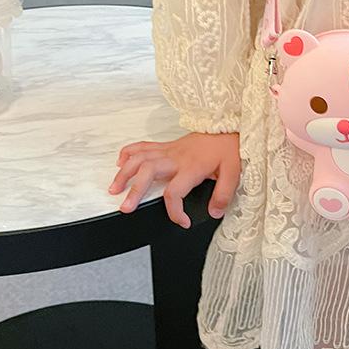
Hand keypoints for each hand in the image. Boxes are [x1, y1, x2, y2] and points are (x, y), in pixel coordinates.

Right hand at [108, 132, 240, 228]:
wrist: (228, 126)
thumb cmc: (229, 148)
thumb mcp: (234, 173)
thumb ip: (223, 194)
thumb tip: (214, 212)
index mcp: (191, 167)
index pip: (174, 192)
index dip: (175, 212)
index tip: (182, 222)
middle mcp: (176, 158)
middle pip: (147, 171)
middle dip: (134, 190)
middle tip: (126, 207)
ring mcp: (169, 150)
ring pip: (140, 157)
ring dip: (125, 172)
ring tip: (115, 187)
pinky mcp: (167, 145)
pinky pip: (144, 145)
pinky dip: (129, 152)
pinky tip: (121, 161)